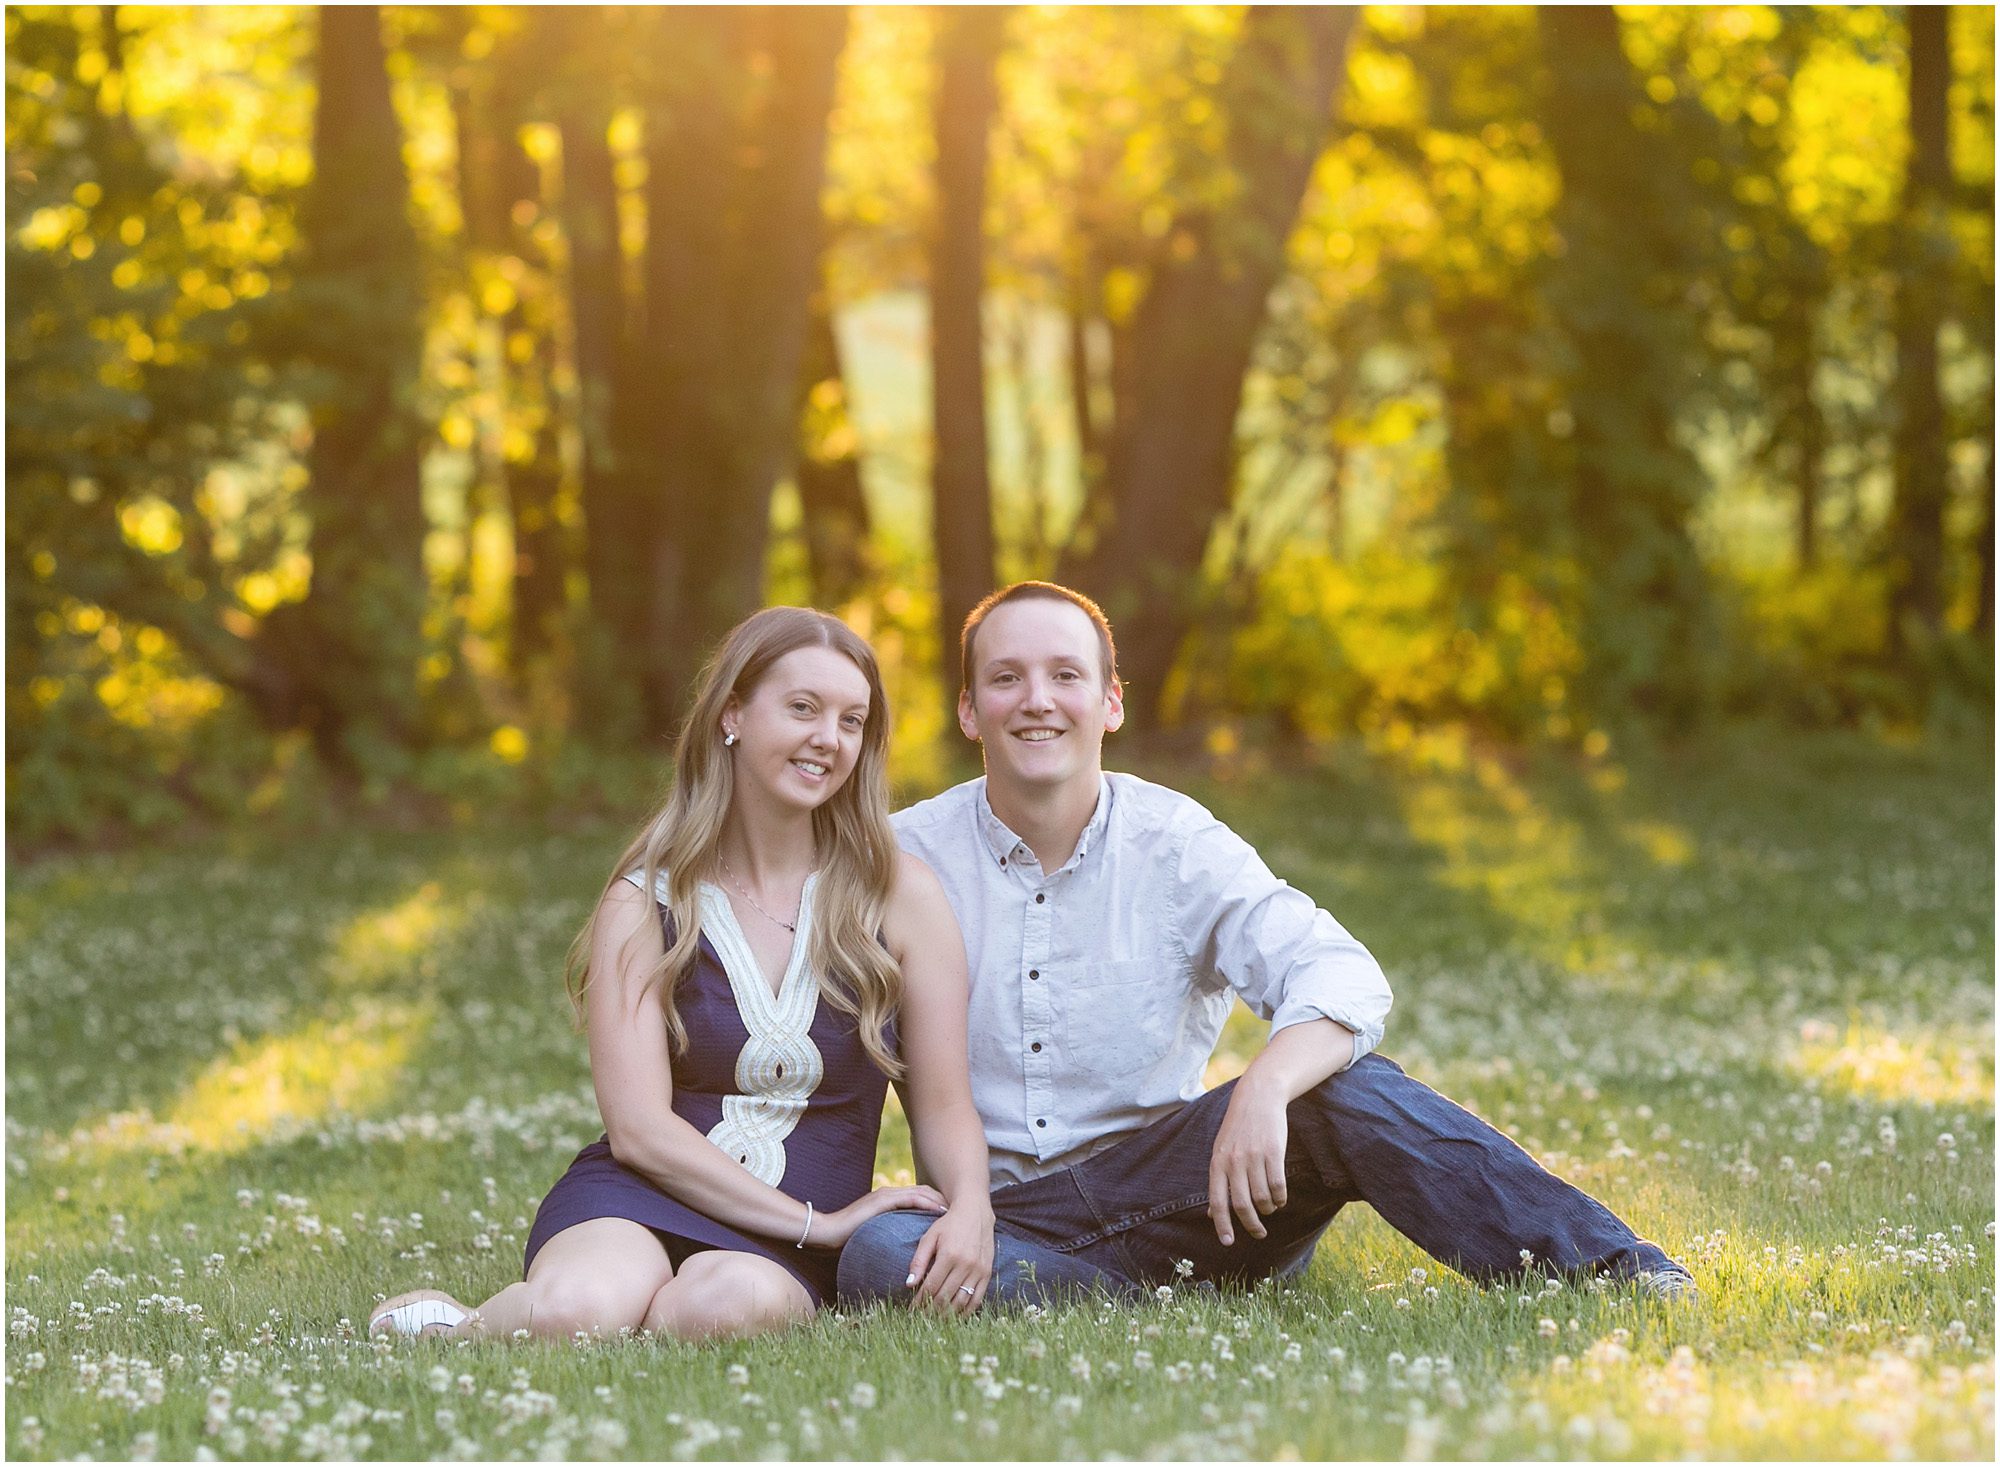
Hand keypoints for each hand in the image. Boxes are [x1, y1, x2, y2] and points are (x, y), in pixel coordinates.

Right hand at [813, 1184, 946, 1249]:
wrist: (828, 1232)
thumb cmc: (849, 1237)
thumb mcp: (876, 1232)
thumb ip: (890, 1231)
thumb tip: (907, 1245)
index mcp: (890, 1199)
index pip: (921, 1195)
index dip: (939, 1202)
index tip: (956, 1212)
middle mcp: (891, 1193)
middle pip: (926, 1191)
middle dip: (944, 1198)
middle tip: (963, 1209)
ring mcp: (886, 1195)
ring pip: (922, 1192)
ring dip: (940, 1200)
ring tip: (958, 1210)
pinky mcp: (882, 1201)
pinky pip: (911, 1199)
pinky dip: (927, 1204)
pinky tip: (940, 1212)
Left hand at [905, 1201, 994, 1314]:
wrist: (975, 1213)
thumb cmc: (948, 1224)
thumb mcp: (929, 1237)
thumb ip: (919, 1260)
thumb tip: (909, 1284)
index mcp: (949, 1255)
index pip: (931, 1286)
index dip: (920, 1301)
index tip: (912, 1309)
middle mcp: (965, 1264)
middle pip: (945, 1297)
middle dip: (931, 1310)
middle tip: (921, 1317)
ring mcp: (978, 1270)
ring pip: (961, 1301)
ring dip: (947, 1314)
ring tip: (935, 1318)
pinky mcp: (987, 1273)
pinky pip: (977, 1299)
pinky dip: (966, 1311)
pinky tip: (955, 1315)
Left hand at [1208, 1074, 1289, 1246]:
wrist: (1257, 1098)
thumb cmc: (1238, 1129)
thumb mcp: (1221, 1152)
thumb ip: (1218, 1182)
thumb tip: (1212, 1214)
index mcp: (1217, 1163)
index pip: (1217, 1201)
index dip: (1222, 1224)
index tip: (1228, 1242)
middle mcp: (1234, 1162)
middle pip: (1242, 1205)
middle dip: (1251, 1225)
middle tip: (1258, 1234)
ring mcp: (1254, 1157)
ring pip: (1262, 1197)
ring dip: (1268, 1209)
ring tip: (1270, 1208)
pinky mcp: (1273, 1152)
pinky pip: (1278, 1185)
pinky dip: (1280, 1198)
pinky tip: (1280, 1199)